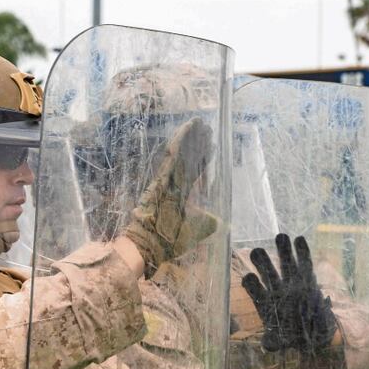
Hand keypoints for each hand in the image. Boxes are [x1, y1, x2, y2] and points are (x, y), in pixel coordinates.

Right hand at [122, 117, 213, 275]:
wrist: (148, 245)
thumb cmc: (169, 241)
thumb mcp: (196, 232)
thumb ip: (208, 222)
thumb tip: (220, 220)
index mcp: (181, 194)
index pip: (195, 172)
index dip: (204, 159)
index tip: (212, 146)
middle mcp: (174, 183)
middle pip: (189, 158)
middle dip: (199, 144)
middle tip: (207, 128)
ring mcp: (166, 178)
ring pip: (181, 153)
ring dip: (190, 137)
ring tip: (199, 122)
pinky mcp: (161, 176)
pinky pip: (172, 156)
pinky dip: (180, 142)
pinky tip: (187, 128)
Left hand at [241, 234, 337, 353]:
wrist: (311, 332)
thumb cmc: (291, 336)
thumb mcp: (280, 342)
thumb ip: (273, 343)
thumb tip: (267, 347)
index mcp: (266, 302)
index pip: (254, 290)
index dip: (251, 284)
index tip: (249, 277)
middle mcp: (276, 289)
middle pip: (266, 272)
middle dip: (261, 262)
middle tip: (255, 251)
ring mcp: (291, 282)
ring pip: (284, 264)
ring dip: (282, 250)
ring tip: (280, 236)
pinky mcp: (307, 279)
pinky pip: (305, 263)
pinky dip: (302, 252)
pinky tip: (300, 239)